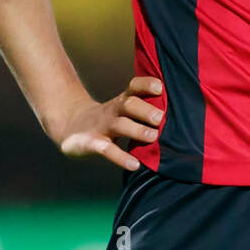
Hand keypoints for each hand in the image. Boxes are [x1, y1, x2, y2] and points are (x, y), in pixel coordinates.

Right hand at [49, 75, 163, 172]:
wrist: (69, 127)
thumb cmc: (107, 120)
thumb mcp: (121, 111)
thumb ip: (143, 110)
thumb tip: (180, 115)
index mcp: (121, 102)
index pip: (133, 88)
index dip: (145, 84)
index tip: (160, 87)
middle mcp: (112, 112)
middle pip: (128, 104)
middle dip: (145, 109)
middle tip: (161, 118)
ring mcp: (100, 127)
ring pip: (119, 125)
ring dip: (136, 130)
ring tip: (153, 137)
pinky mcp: (90, 143)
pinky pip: (105, 149)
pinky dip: (120, 157)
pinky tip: (134, 164)